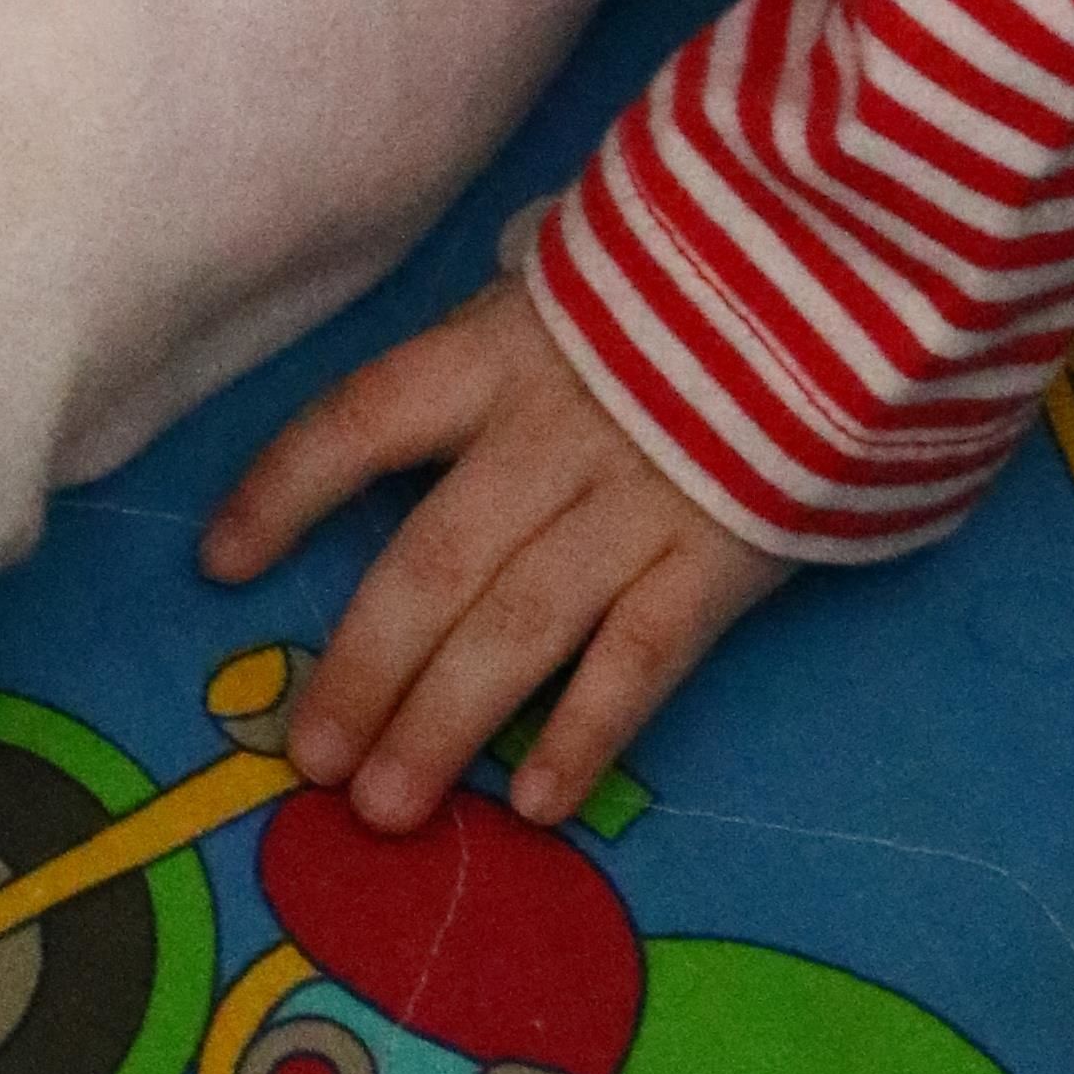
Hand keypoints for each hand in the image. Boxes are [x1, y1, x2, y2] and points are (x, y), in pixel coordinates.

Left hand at [198, 279, 790, 834]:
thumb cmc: (696, 274)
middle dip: (361, 668)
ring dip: (443, 724)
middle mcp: (551, 433)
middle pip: (429, 563)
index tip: (220, 562)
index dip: (284, 489)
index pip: (360, 420)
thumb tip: (422, 419)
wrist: (853, 265)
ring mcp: (637, 500)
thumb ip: (503, 349)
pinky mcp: (722, 555)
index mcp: (500, 350)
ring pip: (517, 627)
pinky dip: (585, 733)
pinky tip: (534, 803)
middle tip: (309, 762)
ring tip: (385, 809)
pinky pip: (641, 658)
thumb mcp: (577, 279)